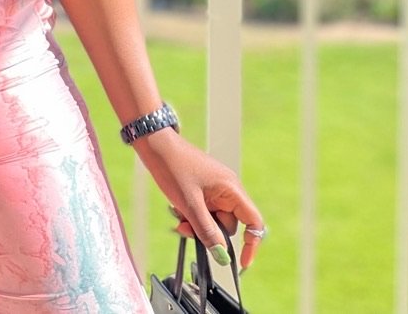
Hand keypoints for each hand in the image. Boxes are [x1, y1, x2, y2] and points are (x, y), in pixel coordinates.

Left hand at [134, 128, 264, 269]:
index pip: (253, 221)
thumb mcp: (189, 205)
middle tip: (186, 229)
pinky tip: (177, 210)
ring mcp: (215, 189)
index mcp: (231, 189)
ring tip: (178, 216)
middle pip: (228, 224)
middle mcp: (227, 189)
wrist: (154, 145)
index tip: (241, 263)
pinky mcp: (202, 189)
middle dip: (209, 232)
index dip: (251, 243)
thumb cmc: (173, 167)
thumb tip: (222, 256)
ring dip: (197, 224)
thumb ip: (207, 232)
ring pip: (213, 220)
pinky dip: (192, 215)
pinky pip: (203, 211)